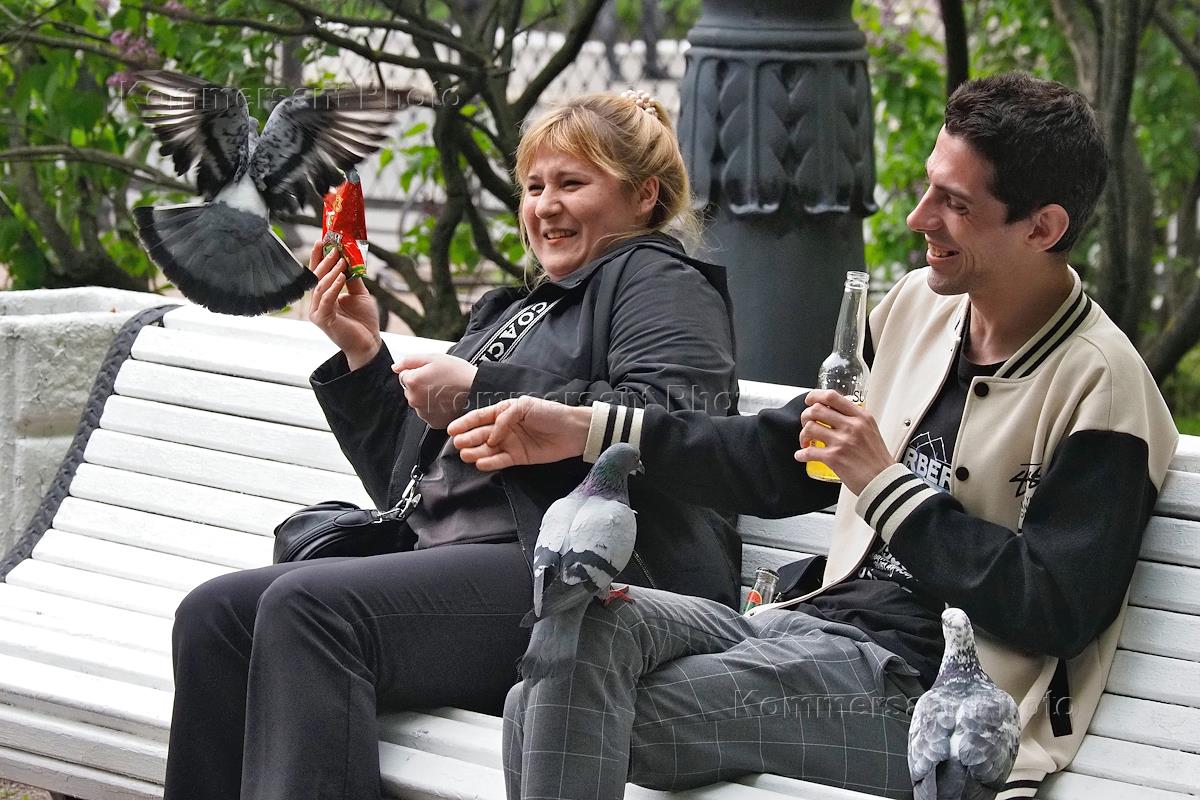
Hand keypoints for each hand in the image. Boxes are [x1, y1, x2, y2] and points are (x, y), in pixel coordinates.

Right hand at [307, 241, 380, 368]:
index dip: (318, 257)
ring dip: (330, 271)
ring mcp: (318, 312)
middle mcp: (318, 303)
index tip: (322, 241)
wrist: (369, 343)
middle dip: (323, 261)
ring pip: (320, 287)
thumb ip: (352, 279)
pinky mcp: (323, 320)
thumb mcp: (359, 294)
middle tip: (331, 247)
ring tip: (340, 259)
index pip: (318, 274)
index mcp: (324, 297)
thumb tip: (350, 259)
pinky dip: (333, 287)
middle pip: (316, 278)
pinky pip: (326, 299)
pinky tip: (341, 276)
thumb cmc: (364, 321)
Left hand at [392, 353, 478, 428]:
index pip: (405, 375)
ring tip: (445, 392)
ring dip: (427, 397)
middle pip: (410, 390)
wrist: (477, 391)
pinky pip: (427, 412)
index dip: (419, 372)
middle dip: (421, 385)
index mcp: (412, 381)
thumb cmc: (458, 373)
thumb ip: (410, 360)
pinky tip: (446, 402)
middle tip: (440, 382)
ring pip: (418, 401)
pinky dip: (434, 408)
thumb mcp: (434, 358)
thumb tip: (395, 367)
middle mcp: (413, 399)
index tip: (433, 373)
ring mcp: (422, 412)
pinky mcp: (432, 422)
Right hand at [448, 395, 591, 470]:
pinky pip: (500, 461)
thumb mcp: (524, 406)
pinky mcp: (518, 458)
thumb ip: (504, 418)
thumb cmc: (549, 413)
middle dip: (468, 438)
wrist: (572, 430)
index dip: (465, 423)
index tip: (451, 430)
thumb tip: (492, 436)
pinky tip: (480, 463)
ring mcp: (510, 443)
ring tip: (466, 454)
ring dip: (475, 452)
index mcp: (504, 412)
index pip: (479, 417)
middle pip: (480, 434)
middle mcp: (504, 428)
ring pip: (487, 449)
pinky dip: (490, 463)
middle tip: (458, 443)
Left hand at [796, 389, 894, 494]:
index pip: (832, 397)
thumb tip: (835, 415)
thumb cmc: (877, 459)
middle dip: (805, 416)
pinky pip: (808, 451)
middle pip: (816, 409)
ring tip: (806, 441)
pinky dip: (801, 454)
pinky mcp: (834, 457)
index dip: (815, 396)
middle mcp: (851, 426)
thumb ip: (855, 421)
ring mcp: (842, 441)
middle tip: (806, 424)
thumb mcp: (871, 430)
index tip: (809, 401)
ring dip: (802, 435)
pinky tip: (802, 455)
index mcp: (861, 416)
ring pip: (810, 428)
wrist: (884, 481)